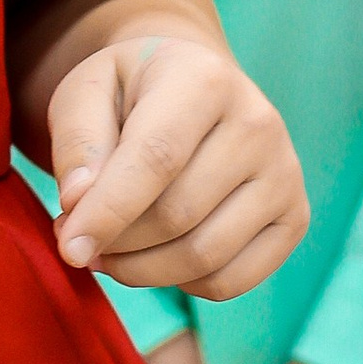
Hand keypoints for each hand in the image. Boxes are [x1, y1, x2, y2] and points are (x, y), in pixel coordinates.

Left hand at [46, 29, 306, 297]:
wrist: (191, 90)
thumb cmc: (130, 94)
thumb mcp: (86, 93)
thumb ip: (77, 144)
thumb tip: (79, 202)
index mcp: (205, 79)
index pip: (156, 158)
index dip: (109, 211)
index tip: (68, 247)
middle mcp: (258, 124)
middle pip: (177, 215)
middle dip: (116, 242)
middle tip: (74, 239)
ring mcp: (285, 174)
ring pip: (203, 256)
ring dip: (140, 270)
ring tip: (107, 250)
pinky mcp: (294, 218)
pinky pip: (231, 281)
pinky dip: (180, 284)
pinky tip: (153, 257)